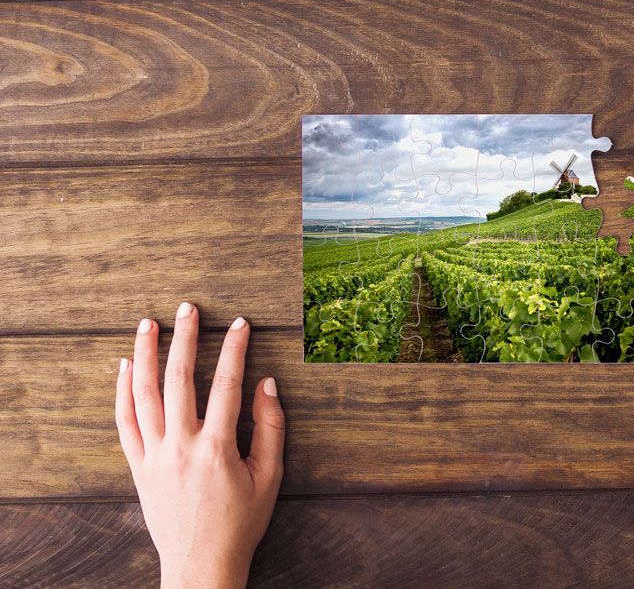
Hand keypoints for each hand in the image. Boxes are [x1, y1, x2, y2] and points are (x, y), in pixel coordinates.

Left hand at [115, 303, 284, 587]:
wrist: (201, 564)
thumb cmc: (241, 522)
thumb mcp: (269, 477)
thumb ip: (271, 428)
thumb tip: (267, 385)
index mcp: (217, 449)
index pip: (228, 385)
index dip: (235, 350)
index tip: (241, 324)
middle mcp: (181, 447)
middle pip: (180, 380)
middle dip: (185, 339)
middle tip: (189, 309)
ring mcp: (155, 456)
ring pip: (145, 395)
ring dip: (146, 355)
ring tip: (148, 325)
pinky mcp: (139, 467)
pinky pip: (125, 423)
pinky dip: (123, 392)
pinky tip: (126, 368)